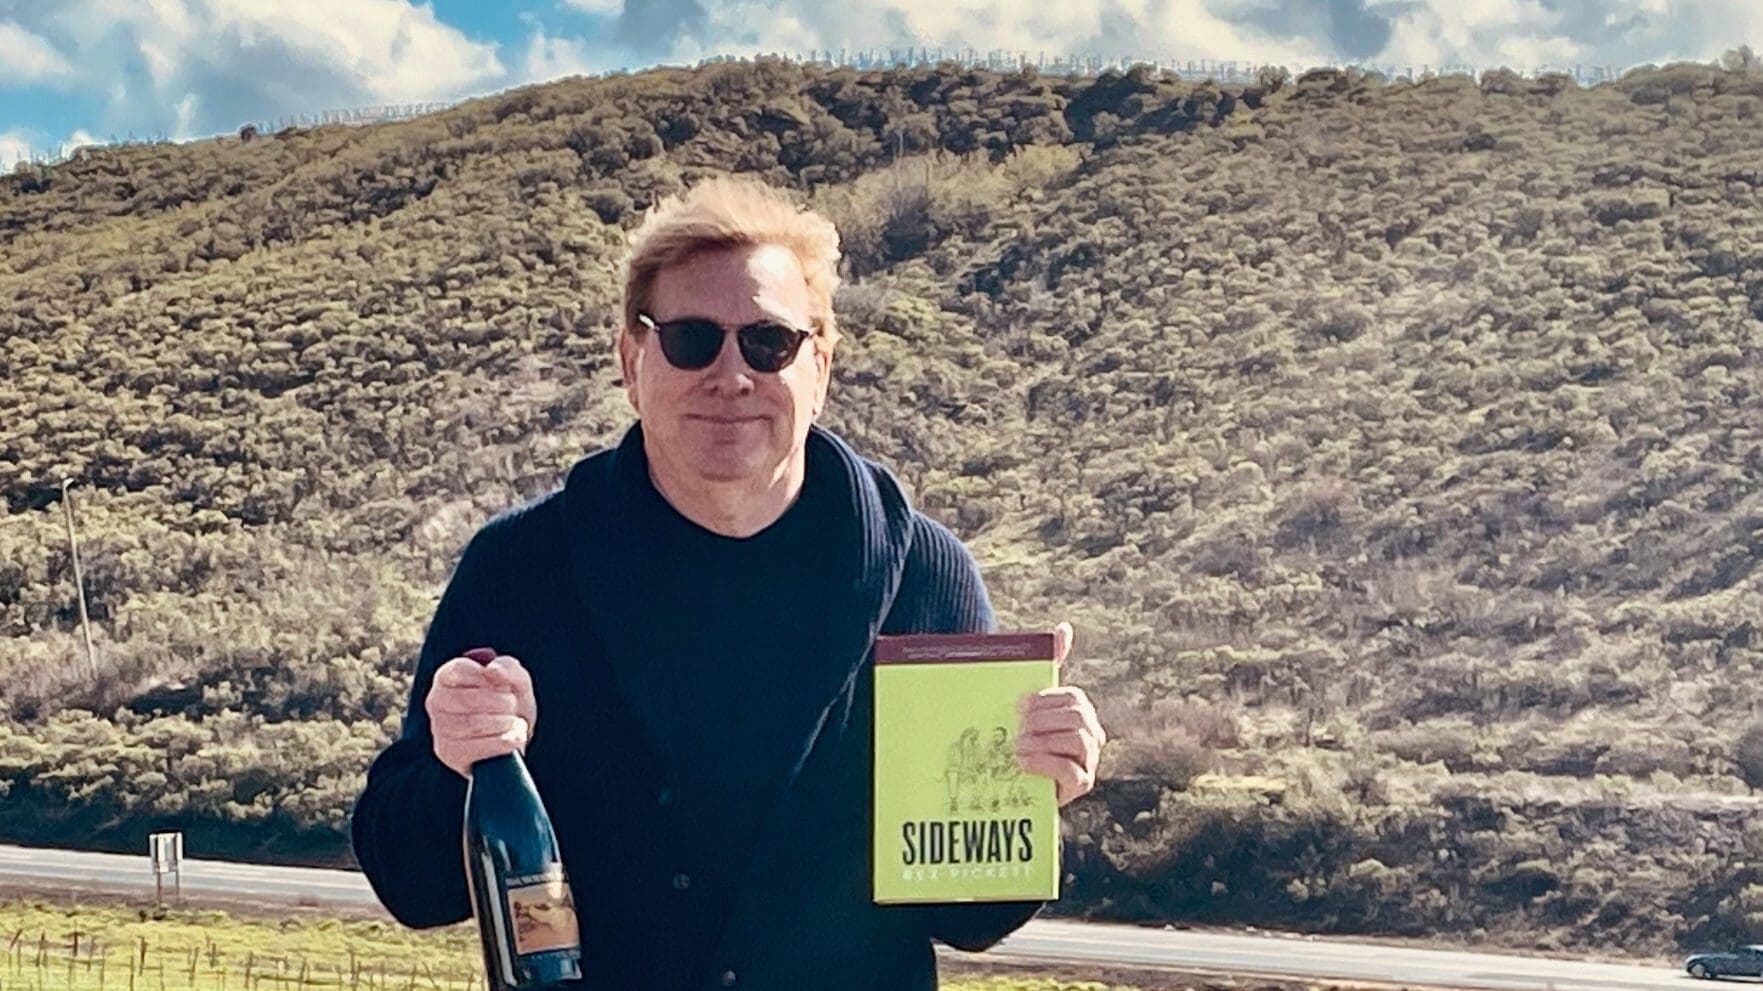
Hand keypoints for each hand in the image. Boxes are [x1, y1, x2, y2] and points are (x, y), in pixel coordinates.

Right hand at [425, 649, 537, 778]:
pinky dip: (505, 741)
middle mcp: (436, 701)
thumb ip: (507, 668)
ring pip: (473, 724)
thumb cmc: (508, 702)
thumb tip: (492, 670)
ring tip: (514, 721)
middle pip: (468, 699)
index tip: (503, 684)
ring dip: (504, 722)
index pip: (459, 670)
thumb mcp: (515, 680)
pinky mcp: (449, 753)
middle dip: (501, 702)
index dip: (487, 677)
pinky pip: (479, 747)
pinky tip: (513, 737)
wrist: (512, 736)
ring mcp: (439, 729)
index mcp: (447, 676)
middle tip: (513, 704)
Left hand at [1016, 622, 1105, 806]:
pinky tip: (1023, 761)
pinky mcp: (1081, 785)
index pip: (1073, 697)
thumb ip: (1048, 664)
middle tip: (1017, 727)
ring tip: (1017, 746)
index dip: (1045, 699)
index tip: (1019, 705)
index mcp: (1082, 711)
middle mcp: (1093, 735)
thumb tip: (1064, 627)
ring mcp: (1090, 761)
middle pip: (1077, 717)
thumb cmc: (1024, 736)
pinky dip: (1044, 762)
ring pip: (1077, 740)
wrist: (1013, 781)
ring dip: (1042, 741)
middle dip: (1043, 720)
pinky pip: (1070, 771)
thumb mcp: (1030, 702)